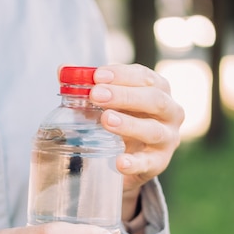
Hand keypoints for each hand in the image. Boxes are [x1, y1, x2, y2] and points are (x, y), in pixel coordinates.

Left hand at [90, 64, 184, 219]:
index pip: (145, 76)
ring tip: (106, 120)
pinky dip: (134, 163)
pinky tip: (120, 162)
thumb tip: (63, 70)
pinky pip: (148, 163)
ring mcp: (167, 139)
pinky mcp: (158, 163)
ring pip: (153, 130)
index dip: (121, 74)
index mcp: (159, 90)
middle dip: (124, 96)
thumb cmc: (123, 119)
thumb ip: (89, 87)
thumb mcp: (109, 102)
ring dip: (129, 124)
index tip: (97, 76)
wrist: (131, 158)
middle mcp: (170, 112)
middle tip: (96, 95)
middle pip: (153, 99)